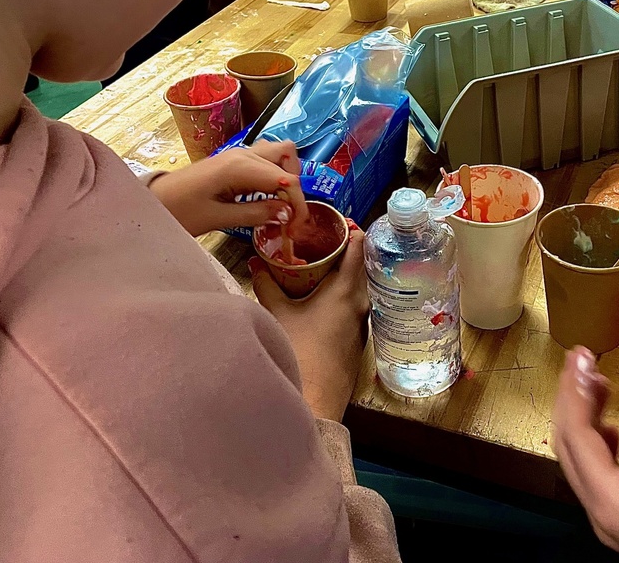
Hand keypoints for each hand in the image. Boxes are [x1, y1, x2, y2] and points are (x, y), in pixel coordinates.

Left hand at [148, 140, 308, 236]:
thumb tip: (286, 213)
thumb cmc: (180, 210)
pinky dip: (275, 175)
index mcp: (239, 166)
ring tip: (281, 204)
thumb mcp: (218, 218)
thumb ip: (255, 213)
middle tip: (290, 214)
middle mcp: (242, 154)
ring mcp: (238, 155)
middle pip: (287, 155)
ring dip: (286, 176)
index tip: (295, 229)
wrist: (154, 201)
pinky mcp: (233, 161)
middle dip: (296, 186)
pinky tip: (268, 198)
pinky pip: (265, 160)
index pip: (286, 179)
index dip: (297, 204)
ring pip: (277, 154)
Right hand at [250, 223, 369, 420]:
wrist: (315, 398)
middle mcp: (361, 302)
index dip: (349, 229)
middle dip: (343, 249)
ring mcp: (362, 321)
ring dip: (344, 272)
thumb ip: (266, 283)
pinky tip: (322, 294)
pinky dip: (342, 292)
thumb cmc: (298, 351)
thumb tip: (256, 262)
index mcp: (346, 290)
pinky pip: (354, 304)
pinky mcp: (357, 337)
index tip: (333, 220)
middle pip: (361, 265)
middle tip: (321, 238)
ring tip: (320, 263)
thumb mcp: (276, 312)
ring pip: (358, 285)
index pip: (358, 247)